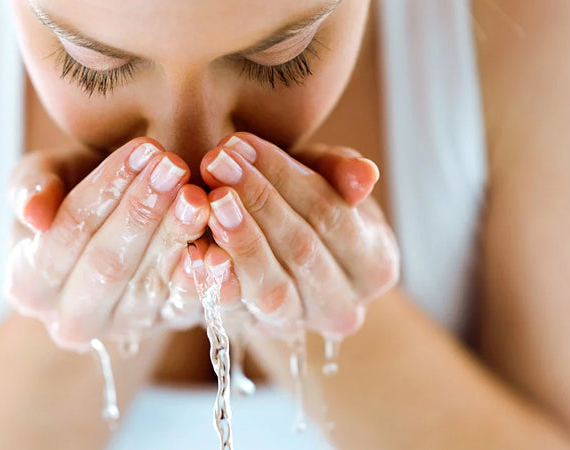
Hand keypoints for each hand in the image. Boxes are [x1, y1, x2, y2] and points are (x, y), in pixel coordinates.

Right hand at [4, 139, 209, 350]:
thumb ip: (30, 186)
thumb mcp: (44, 177)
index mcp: (28, 285)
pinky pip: (186, 306)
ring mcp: (122, 328)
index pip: (66, 234)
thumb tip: (34, 215)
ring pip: (148, 284)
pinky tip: (217, 246)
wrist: (116, 224)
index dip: (104, 190)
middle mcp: (71, 319)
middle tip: (174, 167)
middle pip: (107, 265)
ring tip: (198, 194)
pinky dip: (203, 278)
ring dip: (176, 236)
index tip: (140, 149)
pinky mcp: (167, 325)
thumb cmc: (74, 190)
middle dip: (142, 212)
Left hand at [199, 133, 399, 338]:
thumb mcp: (324, 178)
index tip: (242, 143)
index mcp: (374, 265)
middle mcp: (342, 307)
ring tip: (210, 200)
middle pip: (302, 250)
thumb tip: (365, 176)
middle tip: (216, 162)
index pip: (332, 215)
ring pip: (272, 288)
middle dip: (257, 201)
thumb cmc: (303, 204)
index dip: (286, 177)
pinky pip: (234, 312)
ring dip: (239, 240)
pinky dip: (214, 281)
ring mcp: (296, 325)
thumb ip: (341, 172)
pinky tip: (195, 250)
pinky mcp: (253, 332)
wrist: (272, 252)